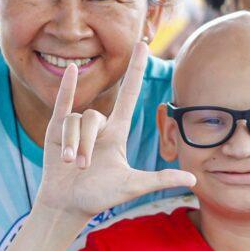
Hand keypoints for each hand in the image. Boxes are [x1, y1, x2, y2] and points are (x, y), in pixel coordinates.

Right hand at [35, 42, 195, 220]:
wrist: (67, 205)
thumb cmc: (99, 197)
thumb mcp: (132, 186)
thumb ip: (160, 179)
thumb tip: (193, 179)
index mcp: (117, 132)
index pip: (128, 95)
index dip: (136, 70)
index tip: (143, 45)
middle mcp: (98, 126)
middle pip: (93, 117)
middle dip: (86, 144)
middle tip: (83, 168)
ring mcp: (76, 127)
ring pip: (76, 121)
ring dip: (72, 144)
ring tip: (69, 164)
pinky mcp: (57, 129)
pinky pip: (63, 104)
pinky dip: (66, 87)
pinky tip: (70, 70)